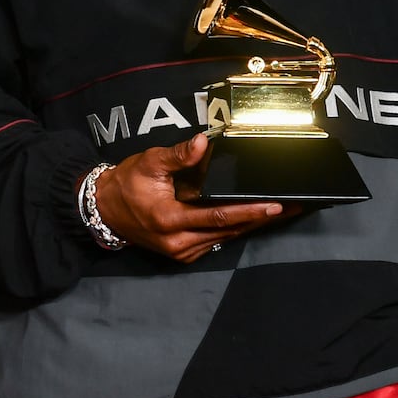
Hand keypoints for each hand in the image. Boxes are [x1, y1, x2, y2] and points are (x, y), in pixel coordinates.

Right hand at [91, 133, 296, 262]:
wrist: (104, 210)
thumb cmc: (127, 184)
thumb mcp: (148, 163)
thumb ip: (177, 155)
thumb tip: (201, 142)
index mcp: (169, 219)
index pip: (218, 216)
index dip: (249, 210)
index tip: (275, 205)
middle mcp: (179, 242)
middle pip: (229, 232)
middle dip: (261, 219)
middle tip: (293, 208)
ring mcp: (182, 252)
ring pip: (226, 239)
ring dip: (252, 225)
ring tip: (282, 213)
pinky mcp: (184, 254)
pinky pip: (216, 242)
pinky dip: (236, 230)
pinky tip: (254, 219)